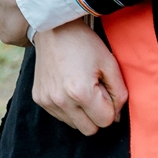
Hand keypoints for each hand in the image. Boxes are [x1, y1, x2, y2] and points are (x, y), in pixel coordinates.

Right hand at [30, 20, 127, 134]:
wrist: (53, 28)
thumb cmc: (84, 43)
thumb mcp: (109, 64)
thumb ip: (119, 94)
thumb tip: (116, 117)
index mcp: (81, 92)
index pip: (105, 121)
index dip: (110, 107)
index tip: (104, 89)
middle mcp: (61, 100)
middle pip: (89, 129)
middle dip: (96, 115)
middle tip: (94, 91)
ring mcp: (47, 100)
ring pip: (74, 125)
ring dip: (81, 112)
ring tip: (79, 86)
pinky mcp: (38, 98)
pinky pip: (60, 116)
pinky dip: (68, 107)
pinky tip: (67, 86)